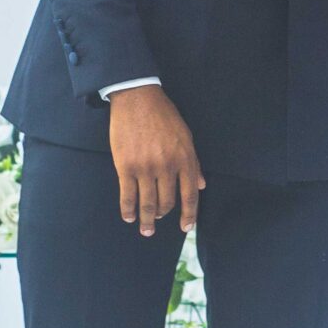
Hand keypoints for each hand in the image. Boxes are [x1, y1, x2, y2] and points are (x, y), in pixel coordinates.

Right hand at [107, 86, 203, 236]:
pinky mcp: (126, 166)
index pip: (190, 195)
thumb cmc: (164, 115)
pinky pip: (128, 195)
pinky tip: (129, 217)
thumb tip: (202, 186)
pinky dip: (128, 210)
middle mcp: (167, 167)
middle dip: (163, 215)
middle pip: (168, 202)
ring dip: (146, 219)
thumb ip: (194, 163)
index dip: (189, 215)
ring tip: (145, 228)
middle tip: (157, 222)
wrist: (138, 99)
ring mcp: (146, 168)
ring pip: (148, 203)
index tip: (186, 228)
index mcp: (185, 159)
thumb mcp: (186, 136)